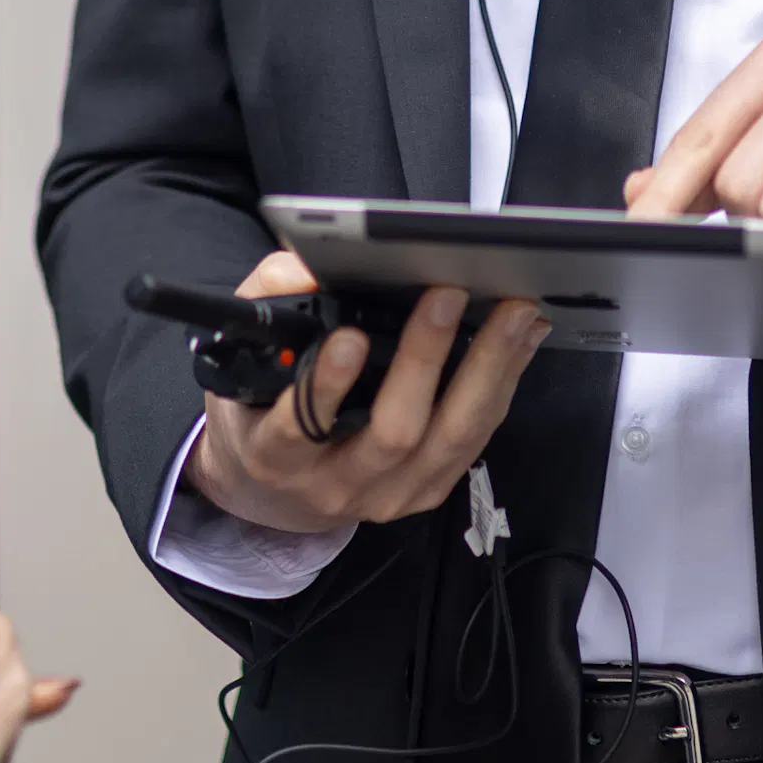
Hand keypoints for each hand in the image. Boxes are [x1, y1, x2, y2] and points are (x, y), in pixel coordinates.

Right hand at [183, 252, 549, 537]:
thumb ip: (268, 302)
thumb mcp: (242, 358)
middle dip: (425, 359)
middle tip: (448, 295)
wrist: (278, 488)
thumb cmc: (263, 408)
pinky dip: (502, 387)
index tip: (349, 338)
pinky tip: (520, 342)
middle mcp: (333, 486)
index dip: (325, 386)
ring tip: (513, 314)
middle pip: (392, 433)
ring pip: (448, 439)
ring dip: (487, 371)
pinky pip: (474, 442)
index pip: (298, 428)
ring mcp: (387, 496)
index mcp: (275, 454)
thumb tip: (309, 265)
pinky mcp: (427, 493)